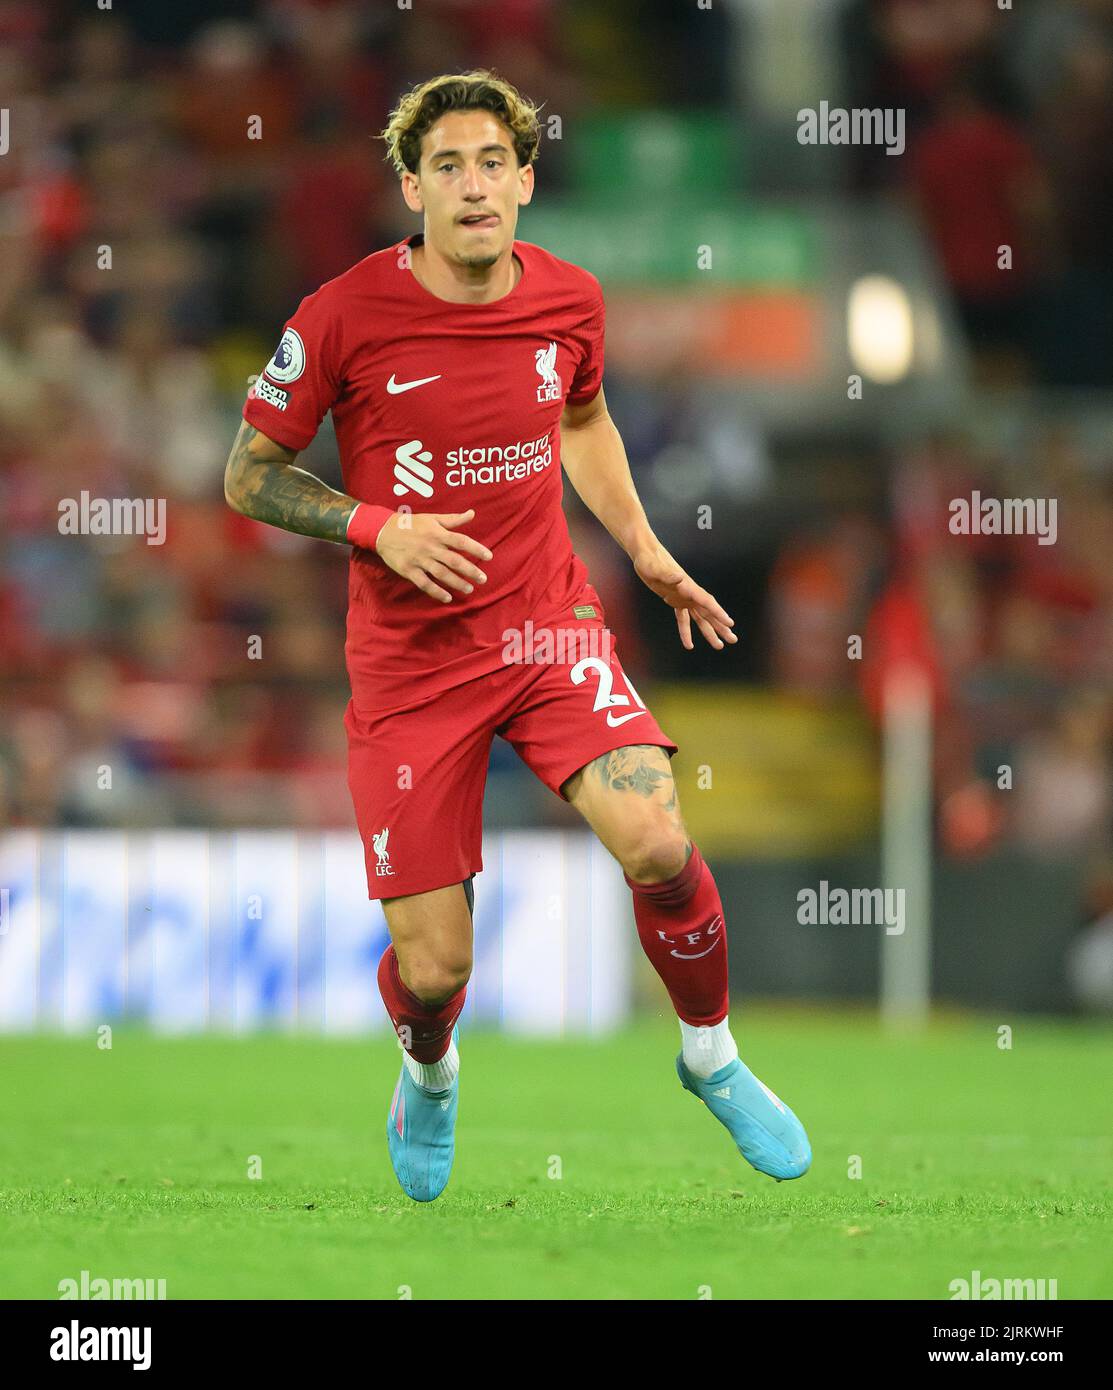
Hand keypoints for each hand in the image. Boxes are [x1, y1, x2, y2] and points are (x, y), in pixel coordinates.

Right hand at [375, 508, 491, 603]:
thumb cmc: (411, 524)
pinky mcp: (409, 570)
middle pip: (454, 560)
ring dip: (456, 582)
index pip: (461, 541)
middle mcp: (430, 547)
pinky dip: (436, 591)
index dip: (476, 548)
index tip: (489, 556)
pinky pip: (425, 583)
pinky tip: (447, 598)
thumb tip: (472, 514)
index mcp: (437, 533)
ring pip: (441, 573)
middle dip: (470, 570)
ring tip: (469, 588)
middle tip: (483, 579)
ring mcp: (420, 560)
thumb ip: (453, 519)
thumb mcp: (432, 518)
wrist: (383, 531)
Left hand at [633, 543, 736, 650]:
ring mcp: (683, 598)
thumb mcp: (656, 568)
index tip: (730, 623)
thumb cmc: (650, 560)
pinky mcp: (674, 600)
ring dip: (709, 632)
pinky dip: (686, 632)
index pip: (707, 602)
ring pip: (700, 618)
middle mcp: (689, 593)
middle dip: (721, 627)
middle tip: (733, 640)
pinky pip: (683, 619)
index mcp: (688, 587)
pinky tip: (689, 644)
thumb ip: (668, 574)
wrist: (646, 555)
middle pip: (709, 613)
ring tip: (719, 646)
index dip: (719, 613)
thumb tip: (679, 578)